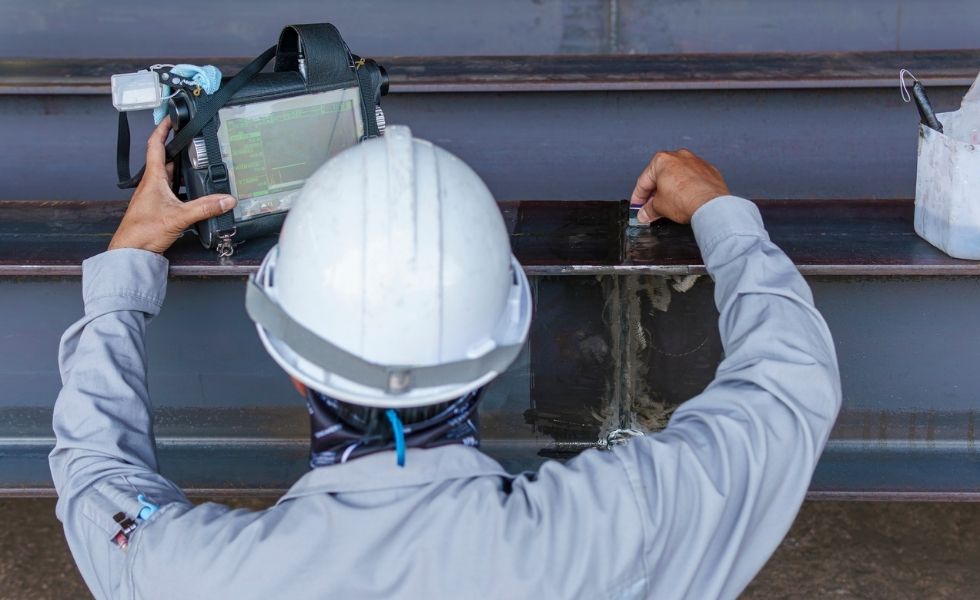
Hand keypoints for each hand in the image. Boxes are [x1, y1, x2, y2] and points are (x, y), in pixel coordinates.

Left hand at [108, 117, 235, 253]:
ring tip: (196, 165)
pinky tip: (191, 194)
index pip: (155, 145)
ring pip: (168, 176)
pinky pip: (170, 191)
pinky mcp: (156, 207)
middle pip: (165, 159)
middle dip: (178, 149)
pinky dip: (181, 188)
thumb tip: (226, 199)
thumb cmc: (142, 232)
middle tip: (190, 141)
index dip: (162, 129)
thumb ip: (205, 207)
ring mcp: (152, 196)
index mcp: (152, 178)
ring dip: (180, 170)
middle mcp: (151, 184)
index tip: (170, 118)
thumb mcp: (179, 217)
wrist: (130, 251)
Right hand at [629, 149, 728, 223]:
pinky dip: (687, 188)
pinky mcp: (709, 171)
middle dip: (655, 193)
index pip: (644, 181)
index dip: (638, 197)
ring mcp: (696, 162)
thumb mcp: (659, 207)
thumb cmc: (686, 199)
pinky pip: (693, 179)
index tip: (637, 205)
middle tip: (651, 208)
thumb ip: (648, 209)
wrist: (711, 205)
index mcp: (662, 160)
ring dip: (671, 190)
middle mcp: (679, 156)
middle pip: (661, 177)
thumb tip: (645, 213)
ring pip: (678, 176)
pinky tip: (685, 200)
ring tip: (669, 205)